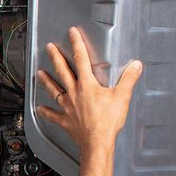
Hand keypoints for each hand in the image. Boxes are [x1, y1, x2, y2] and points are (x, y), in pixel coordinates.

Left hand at [37, 27, 142, 153]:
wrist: (97, 142)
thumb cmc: (107, 122)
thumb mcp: (122, 97)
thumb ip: (129, 79)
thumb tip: (136, 66)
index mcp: (87, 85)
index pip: (81, 58)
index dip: (76, 44)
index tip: (72, 33)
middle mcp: (74, 93)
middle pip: (62, 71)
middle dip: (56, 57)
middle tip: (49, 48)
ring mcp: (67, 107)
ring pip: (54, 90)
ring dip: (46, 81)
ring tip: (40, 73)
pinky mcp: (65, 121)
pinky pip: (53, 116)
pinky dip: (46, 112)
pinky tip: (40, 109)